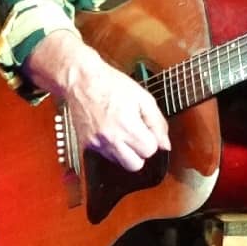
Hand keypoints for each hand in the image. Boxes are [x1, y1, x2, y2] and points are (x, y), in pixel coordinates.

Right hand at [60, 50, 170, 172]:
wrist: (81, 80)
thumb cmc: (110, 83)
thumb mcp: (142, 97)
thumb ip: (157, 122)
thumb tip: (165, 144)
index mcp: (127, 126)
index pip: (149, 150)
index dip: (151, 140)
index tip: (146, 129)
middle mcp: (111, 139)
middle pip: (135, 165)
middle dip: (139, 152)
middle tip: (136, 134)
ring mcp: (97, 143)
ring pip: (119, 163)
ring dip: (125, 151)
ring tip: (121, 131)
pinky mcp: (85, 144)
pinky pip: (104, 156)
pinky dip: (110, 148)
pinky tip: (110, 132)